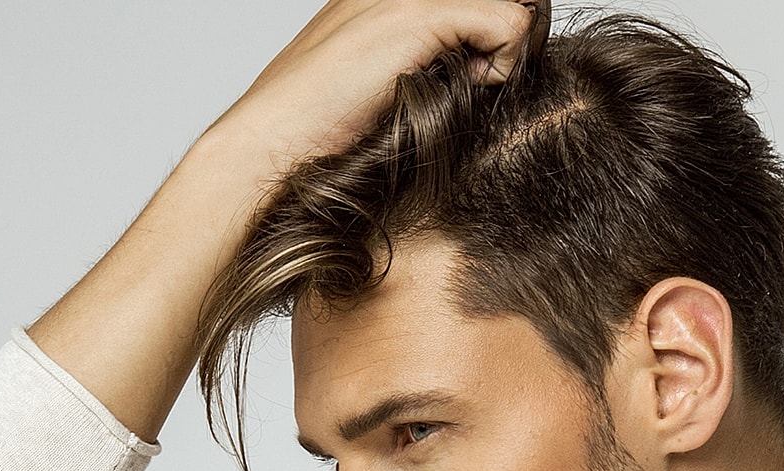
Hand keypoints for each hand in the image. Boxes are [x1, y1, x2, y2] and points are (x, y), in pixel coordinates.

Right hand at [211, 0, 543, 179]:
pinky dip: (503, 64)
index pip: (472, 3)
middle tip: (471, 87)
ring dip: (500, 54)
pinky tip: (468, 91)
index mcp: (386, 0)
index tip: (476, 79)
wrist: (276, 143)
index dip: (489, 38)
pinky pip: (507, 22)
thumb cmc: (322, 134)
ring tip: (465, 91)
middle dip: (498, 43)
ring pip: (506, 4)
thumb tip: (481, 70)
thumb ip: (425, 67)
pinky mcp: (418, 16)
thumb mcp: (383, 90)